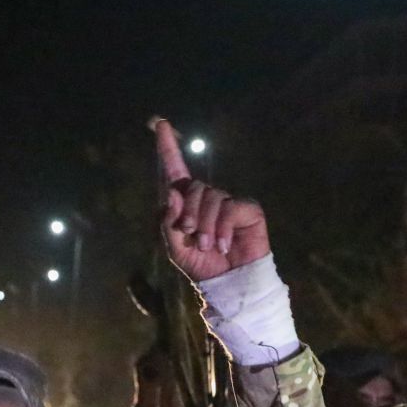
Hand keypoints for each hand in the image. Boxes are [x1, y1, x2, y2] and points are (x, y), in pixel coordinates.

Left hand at [152, 117, 268, 282]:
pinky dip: (223, 228)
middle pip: (192, 187)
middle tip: (192, 237)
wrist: (230, 282)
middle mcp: (205, 198)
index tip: (160, 124)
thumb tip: (171, 192)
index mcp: (184, 204)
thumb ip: (168, 222)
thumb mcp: (175, 249)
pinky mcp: (246, 209)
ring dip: (206, 226)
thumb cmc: (202, 265)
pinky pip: (229, 207)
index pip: (174, 171)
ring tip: (209, 246)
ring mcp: (226, 202)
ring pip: (210, 197)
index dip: (167, 148)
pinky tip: (225, 245)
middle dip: (188, 214)